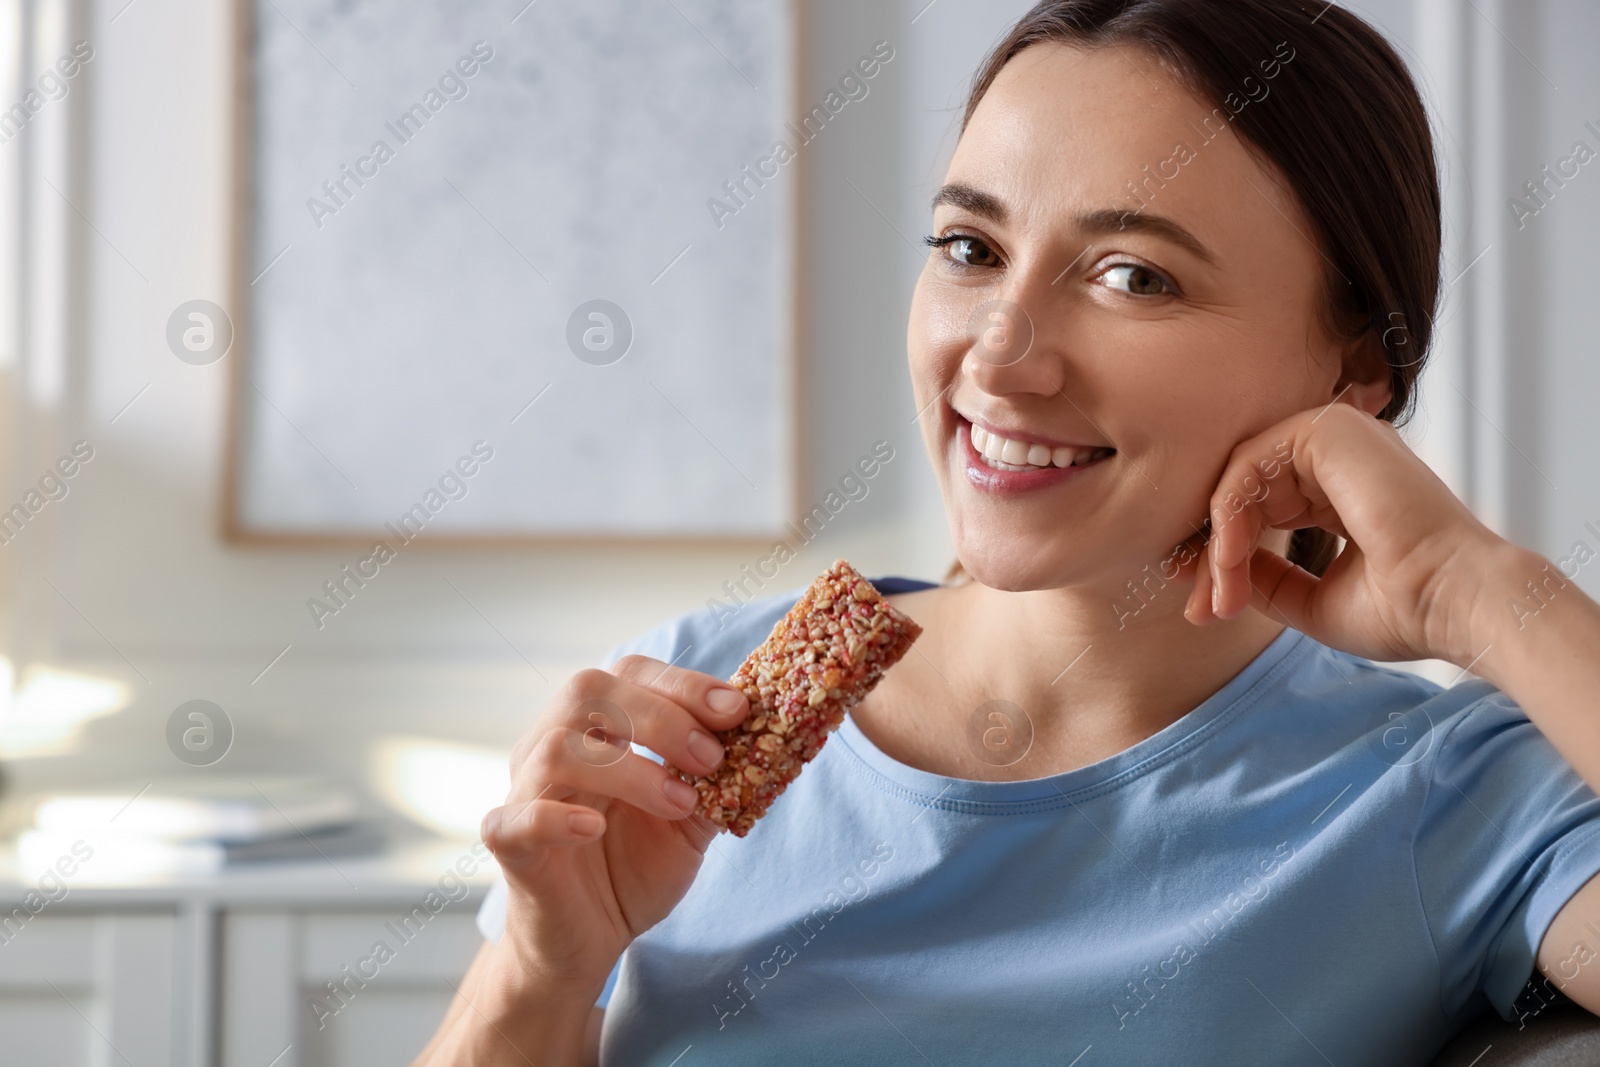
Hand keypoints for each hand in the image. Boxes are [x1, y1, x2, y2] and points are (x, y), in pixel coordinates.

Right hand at [481, 655, 747, 994]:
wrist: (590, 941)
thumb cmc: (633, 868)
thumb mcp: (690, 821)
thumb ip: (718, 781)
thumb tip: (768, 740)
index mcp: (596, 728)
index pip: (630, 674)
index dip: (683, 683)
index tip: (737, 709)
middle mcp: (552, 745)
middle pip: (588, 692)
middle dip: (661, 716)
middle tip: (711, 758)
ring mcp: (525, 792)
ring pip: (557, 749)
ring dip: (628, 770)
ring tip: (680, 803)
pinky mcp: (509, 845)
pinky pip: (515, 819)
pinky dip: (556, 817)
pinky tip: (595, 827)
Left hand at [1181, 402, 1512, 667]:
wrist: (1454, 605)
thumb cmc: (1403, 610)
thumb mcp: (1310, 598)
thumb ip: (1263, 577)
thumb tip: (1216, 569)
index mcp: (1341, 486)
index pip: (1259, 507)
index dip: (1222, 553)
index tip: (1199, 602)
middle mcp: (1338, 456)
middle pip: (1241, 492)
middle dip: (1212, 554)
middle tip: (1199, 607)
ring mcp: (1335, 437)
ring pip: (1237, 481)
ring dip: (1219, 543)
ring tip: (1221, 596)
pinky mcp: (1327, 431)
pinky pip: (1247, 467)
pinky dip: (1228, 518)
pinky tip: (1231, 562)